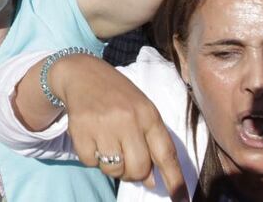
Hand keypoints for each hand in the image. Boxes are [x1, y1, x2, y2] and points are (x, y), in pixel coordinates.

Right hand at [50, 55, 186, 198]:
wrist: (82, 74)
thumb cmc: (117, 95)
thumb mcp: (141, 111)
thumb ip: (150, 143)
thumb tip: (152, 181)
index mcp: (148, 114)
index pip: (166, 153)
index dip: (175, 180)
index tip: (181, 200)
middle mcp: (128, 119)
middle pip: (138, 169)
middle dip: (133, 173)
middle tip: (126, 160)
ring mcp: (103, 125)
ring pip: (114, 169)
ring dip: (112, 166)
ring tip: (108, 145)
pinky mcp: (80, 130)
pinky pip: (91, 163)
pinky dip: (92, 157)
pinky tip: (92, 138)